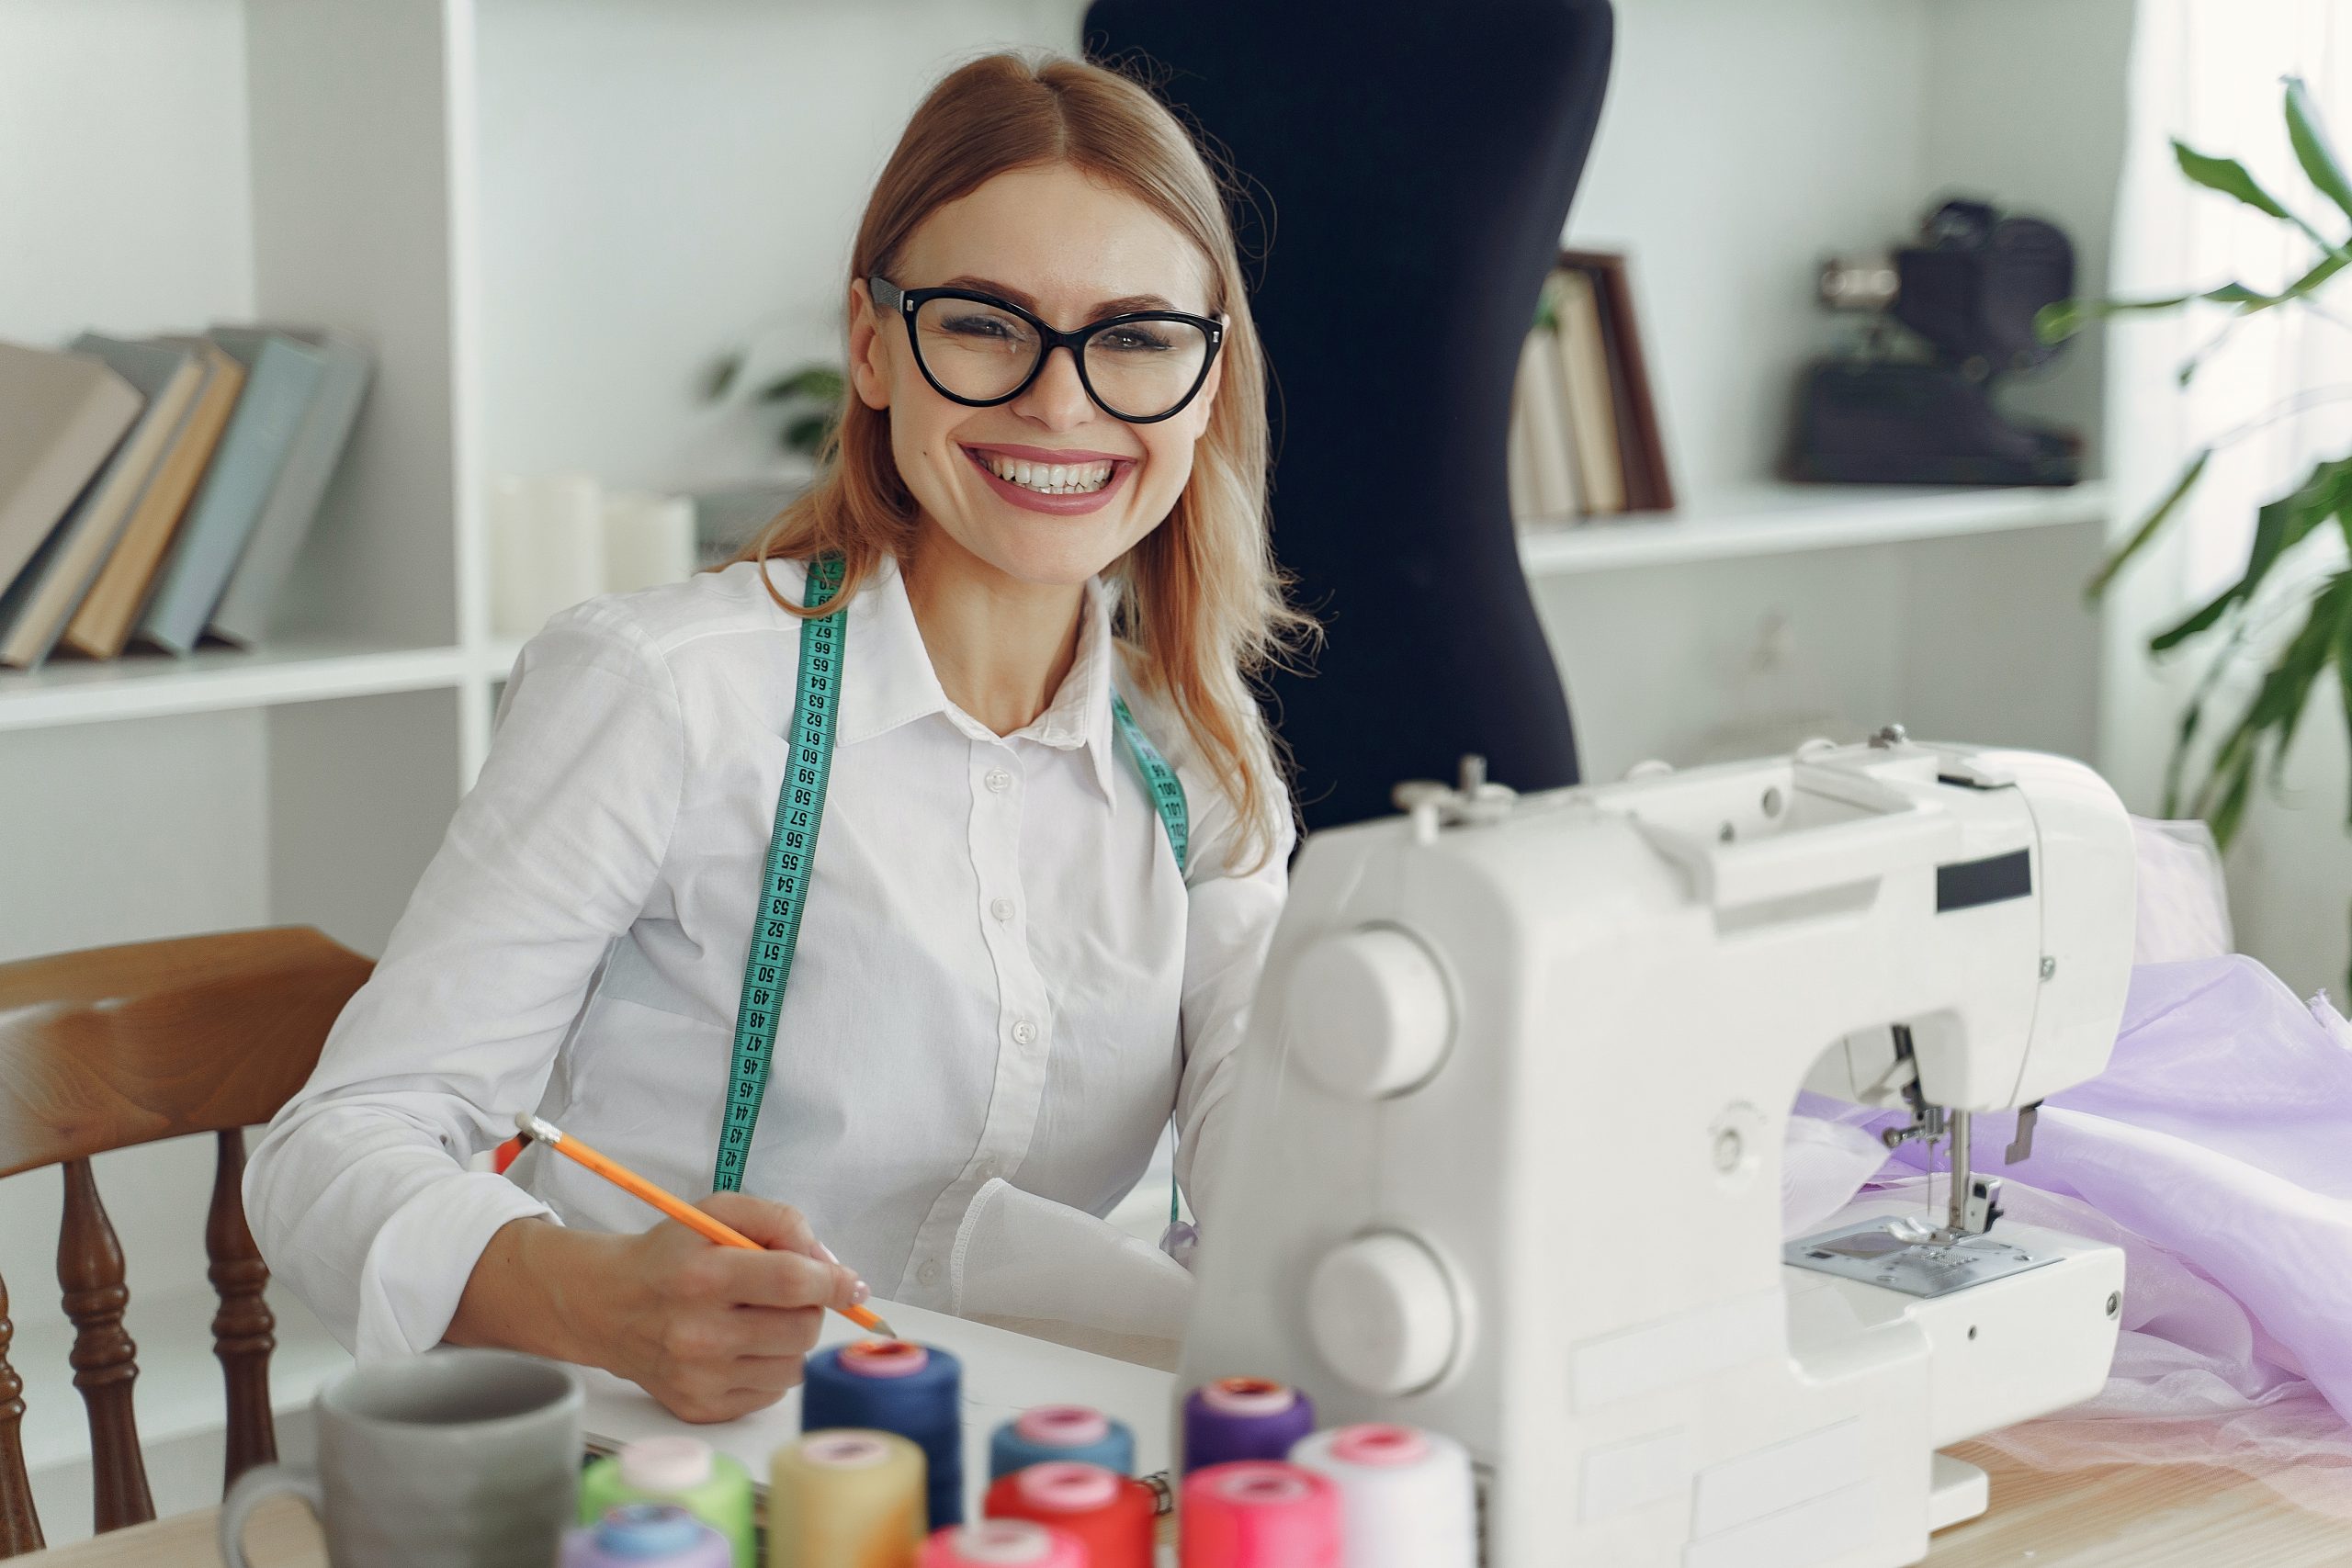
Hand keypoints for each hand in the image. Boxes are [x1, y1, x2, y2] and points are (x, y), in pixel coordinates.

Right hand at [589, 1195, 866, 1421]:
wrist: (608, 1306)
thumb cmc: (670, 1256)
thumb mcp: (717, 1213)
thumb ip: (780, 1222)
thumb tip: (828, 1263)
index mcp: (704, 1277)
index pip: (792, 1282)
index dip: (834, 1282)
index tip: (852, 1284)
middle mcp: (698, 1334)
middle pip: (802, 1329)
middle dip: (810, 1307)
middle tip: (788, 1294)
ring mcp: (698, 1378)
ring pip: (794, 1366)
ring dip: (792, 1340)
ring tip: (759, 1319)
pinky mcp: (699, 1408)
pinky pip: (771, 1393)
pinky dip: (769, 1367)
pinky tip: (741, 1346)